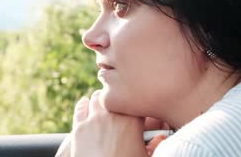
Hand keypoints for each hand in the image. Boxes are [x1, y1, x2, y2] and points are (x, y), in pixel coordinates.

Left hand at [55, 93, 169, 156]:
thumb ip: (155, 144)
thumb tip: (161, 138)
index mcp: (132, 120)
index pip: (134, 101)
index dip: (134, 103)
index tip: (134, 107)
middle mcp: (112, 115)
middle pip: (113, 95)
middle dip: (115, 100)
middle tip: (117, 106)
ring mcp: (94, 120)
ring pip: (96, 98)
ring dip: (100, 100)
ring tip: (102, 104)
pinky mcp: (79, 127)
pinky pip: (80, 108)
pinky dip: (83, 105)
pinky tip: (85, 104)